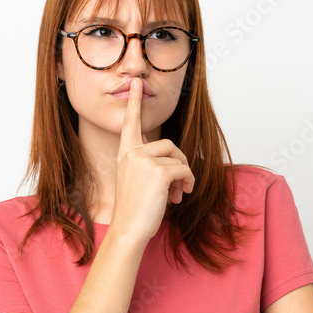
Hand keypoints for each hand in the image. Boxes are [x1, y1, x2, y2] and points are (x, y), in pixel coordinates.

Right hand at [109, 77, 194, 243]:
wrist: (128, 229)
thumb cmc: (134, 209)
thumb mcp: (137, 180)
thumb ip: (148, 164)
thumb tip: (174, 164)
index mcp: (125, 153)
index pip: (131, 123)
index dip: (134, 102)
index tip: (137, 83)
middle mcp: (132, 153)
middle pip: (169, 145)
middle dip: (180, 164)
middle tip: (180, 185)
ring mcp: (144, 160)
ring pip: (178, 157)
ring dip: (184, 175)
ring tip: (179, 192)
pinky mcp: (159, 171)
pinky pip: (183, 169)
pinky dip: (187, 182)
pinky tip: (180, 195)